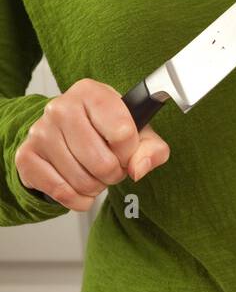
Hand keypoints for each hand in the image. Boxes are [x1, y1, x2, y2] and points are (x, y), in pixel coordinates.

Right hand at [14, 78, 170, 210]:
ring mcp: (40, 132)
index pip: (123, 133)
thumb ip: (152, 149)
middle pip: (102, 162)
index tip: (125, 150)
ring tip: (94, 174)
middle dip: (113, 174)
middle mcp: (61, 107)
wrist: (66, 134)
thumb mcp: (138, 133)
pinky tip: (79, 187)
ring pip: (82, 180)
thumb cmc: (106, 130)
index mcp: (91, 93)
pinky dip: (77, 199)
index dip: (129, 152)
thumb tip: (138, 169)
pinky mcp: (26, 156)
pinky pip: (61, 192)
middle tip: (111, 167)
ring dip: (95, 187)